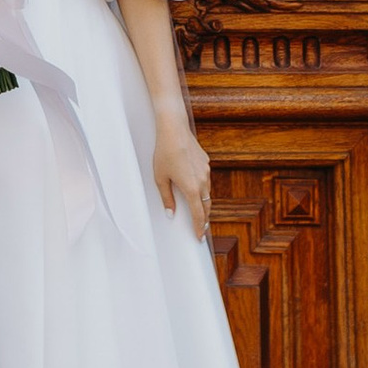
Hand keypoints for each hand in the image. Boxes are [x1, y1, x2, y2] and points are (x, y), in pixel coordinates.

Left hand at [151, 109, 211, 241]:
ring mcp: (206, 171)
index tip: (199, 237)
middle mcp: (202, 181)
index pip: (198, 214)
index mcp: (191, 188)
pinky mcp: (206, 163)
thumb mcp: (160, 178)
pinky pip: (205, 180)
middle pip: (206, 206)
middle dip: (204, 219)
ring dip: (204, 203)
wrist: (174, 130)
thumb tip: (171, 214)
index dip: (199, 227)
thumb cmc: (164, 153)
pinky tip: (195, 188)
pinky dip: (202, 188)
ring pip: (207, 193)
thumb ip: (167, 198)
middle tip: (201, 229)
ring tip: (199, 212)